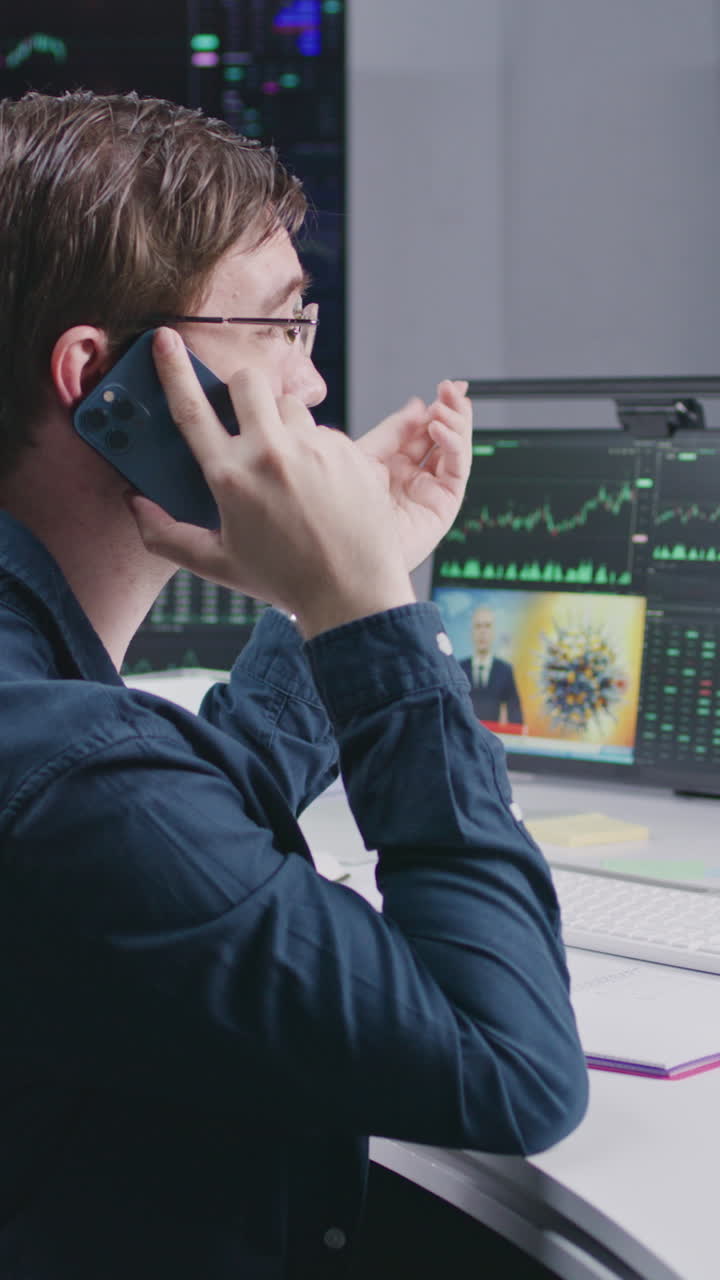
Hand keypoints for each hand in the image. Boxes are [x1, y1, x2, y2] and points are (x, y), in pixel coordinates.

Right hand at [128, 330, 414, 637]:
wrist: (353, 594)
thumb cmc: (283, 580)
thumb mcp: (218, 563)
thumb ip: (166, 535)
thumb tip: (135, 505)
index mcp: (230, 477)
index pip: (191, 408)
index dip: (174, 369)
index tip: (166, 339)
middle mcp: (269, 453)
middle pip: (248, 381)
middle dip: (243, 392)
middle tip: (248, 419)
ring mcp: (314, 449)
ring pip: (291, 405)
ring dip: (285, 426)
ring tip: (292, 470)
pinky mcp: (350, 451)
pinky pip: (326, 432)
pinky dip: (320, 452)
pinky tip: (324, 488)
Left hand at [357, 380, 472, 570]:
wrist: (342, 548)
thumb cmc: (341, 510)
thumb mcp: (363, 455)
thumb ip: (392, 430)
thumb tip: (416, 405)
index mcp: (389, 468)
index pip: (417, 432)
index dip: (430, 409)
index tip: (443, 387)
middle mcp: (411, 480)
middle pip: (440, 438)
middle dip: (449, 410)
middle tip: (451, 388)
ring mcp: (428, 493)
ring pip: (454, 450)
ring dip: (456, 422)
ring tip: (448, 404)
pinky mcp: (444, 506)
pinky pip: (457, 470)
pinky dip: (453, 445)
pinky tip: (439, 429)